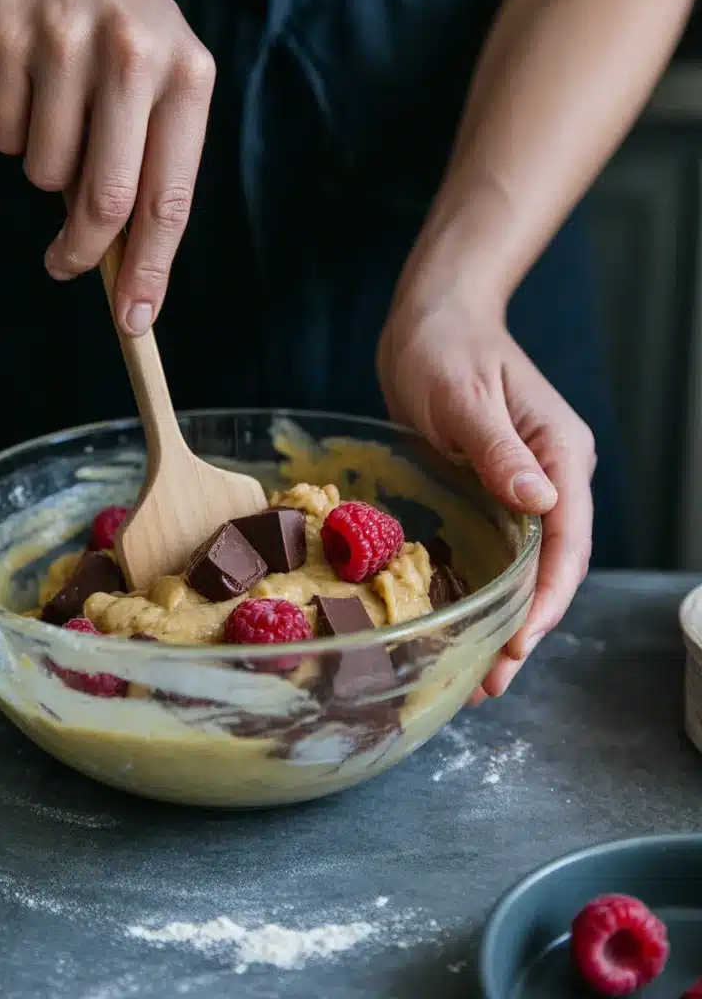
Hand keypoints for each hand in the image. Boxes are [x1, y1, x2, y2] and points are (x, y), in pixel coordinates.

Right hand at [0, 0, 214, 332]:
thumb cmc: (118, 33)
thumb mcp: (159, 84)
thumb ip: (150, 169)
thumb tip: (125, 271)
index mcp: (187, 77)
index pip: (169, 198)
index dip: (150, 269)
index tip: (134, 320)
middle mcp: (132, 55)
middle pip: (106, 199)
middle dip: (84, 251)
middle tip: (66, 265)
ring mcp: (65, 42)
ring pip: (46, 172)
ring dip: (48, 172)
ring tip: (61, 118)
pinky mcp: (4, 37)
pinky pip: (3, 137)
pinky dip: (12, 133)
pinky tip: (29, 87)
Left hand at [377, 295, 595, 698]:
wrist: (430, 319)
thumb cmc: (445, 346)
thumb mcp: (463, 395)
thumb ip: (499, 449)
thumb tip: (540, 501)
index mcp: (560, 451)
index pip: (568, 539)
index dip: (548, 597)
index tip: (519, 641)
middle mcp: (553, 473)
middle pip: (555, 564)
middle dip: (529, 624)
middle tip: (494, 678)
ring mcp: (526, 484)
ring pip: (530, 565)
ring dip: (509, 616)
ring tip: (482, 671)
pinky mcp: (494, 488)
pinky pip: (501, 549)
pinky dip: (489, 588)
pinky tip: (467, 619)